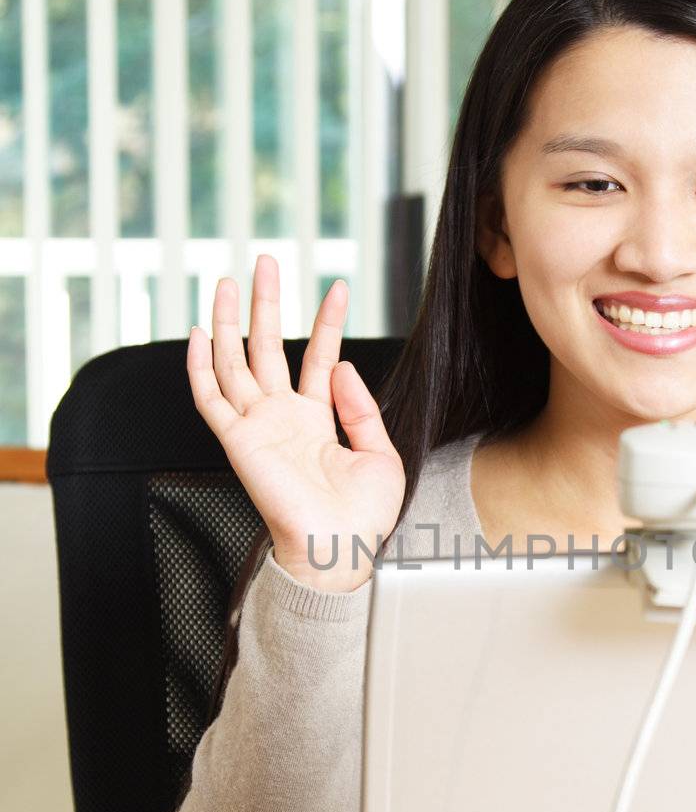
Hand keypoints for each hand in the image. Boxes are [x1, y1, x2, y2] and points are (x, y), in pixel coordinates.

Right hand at [187, 255, 405, 592]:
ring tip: (229, 279)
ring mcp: (258, 426)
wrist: (338, 549)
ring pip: (235, 362)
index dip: (326, 322)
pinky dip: (200, 366)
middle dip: (265, 304)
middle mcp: (282, 418)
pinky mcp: (238, 441)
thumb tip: (342, 365)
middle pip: (268, 347)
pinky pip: (210, 398)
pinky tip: (198, 333)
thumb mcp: (380, 455)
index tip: (337, 288)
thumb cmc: (362, 517)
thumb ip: (361, 409)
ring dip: (230, 320)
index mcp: (317, 421)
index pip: (317, 359)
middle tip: (265, 262)